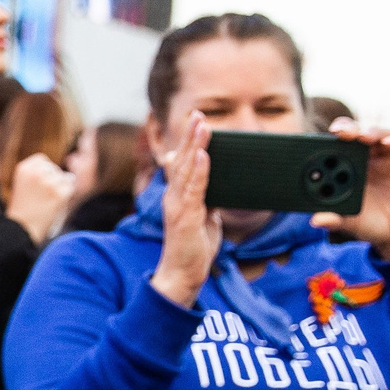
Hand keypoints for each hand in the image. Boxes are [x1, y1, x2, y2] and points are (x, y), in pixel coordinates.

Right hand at [5, 156, 77, 244]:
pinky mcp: (60, 194)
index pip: (42, 160)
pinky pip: (70, 188)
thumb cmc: (22, 212)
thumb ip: (39, 176)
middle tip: (44, 196)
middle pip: (54, 169)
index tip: (41, 182)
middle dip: (53, 180)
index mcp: (24, 169)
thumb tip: (70, 176)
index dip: (44, 171)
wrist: (20, 230)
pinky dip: (65, 197)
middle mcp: (36, 172)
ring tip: (48, 202)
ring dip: (60, 188)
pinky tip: (55, 205)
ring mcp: (49, 183)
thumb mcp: (23, 187)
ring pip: (64, 178)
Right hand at [149, 113, 218, 307]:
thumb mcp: (205, 219)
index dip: (189, 143)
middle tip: (198, 114)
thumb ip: (206, 201)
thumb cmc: (193, 249)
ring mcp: (178, 206)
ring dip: (195, 145)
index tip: (197, 122)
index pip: (183, 164)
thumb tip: (215, 189)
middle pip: (182, 160)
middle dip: (191, 136)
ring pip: (186, 169)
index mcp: (178, 196)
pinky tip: (204, 155)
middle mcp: (174, 197)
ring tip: (202, 125)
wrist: (183, 275)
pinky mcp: (185, 217)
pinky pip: (194, 189)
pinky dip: (200, 170)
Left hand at [310, 121, 389, 259]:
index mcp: (350, 167)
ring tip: (362, 137)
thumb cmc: (371, 224)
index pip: (338, 145)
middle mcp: (369, 158)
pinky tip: (388, 143)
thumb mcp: (351, 222)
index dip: (329, 139)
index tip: (318, 139)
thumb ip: (334, 220)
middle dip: (347, 128)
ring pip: (380, 133)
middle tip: (339, 132)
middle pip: (357, 133)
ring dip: (370, 132)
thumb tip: (315, 221)